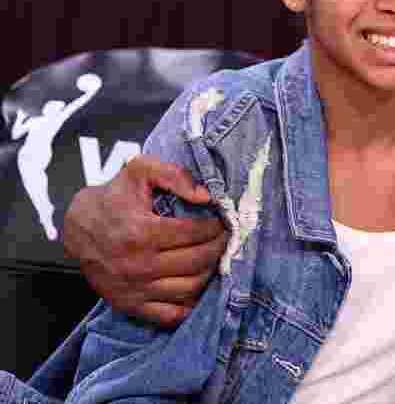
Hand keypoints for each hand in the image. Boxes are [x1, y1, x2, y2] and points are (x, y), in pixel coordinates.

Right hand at [63, 156, 227, 326]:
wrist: (79, 228)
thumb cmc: (114, 197)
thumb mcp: (139, 171)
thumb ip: (174, 175)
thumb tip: (205, 196)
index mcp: (141, 232)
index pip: (195, 233)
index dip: (215, 226)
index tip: (222, 221)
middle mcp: (137, 264)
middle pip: (197, 261)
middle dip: (218, 247)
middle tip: (224, 238)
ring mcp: (134, 288)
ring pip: (189, 288)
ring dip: (210, 271)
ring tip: (213, 256)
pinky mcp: (130, 305)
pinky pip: (171, 314)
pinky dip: (190, 302)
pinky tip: (197, 283)